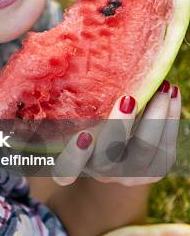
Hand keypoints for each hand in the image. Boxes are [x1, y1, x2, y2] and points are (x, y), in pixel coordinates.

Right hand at [52, 81, 180, 185]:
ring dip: (155, 116)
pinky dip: (170, 117)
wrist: (118, 150)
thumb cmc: (88, 121)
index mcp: (73, 164)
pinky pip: (165, 146)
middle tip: (127, 99)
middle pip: (108, 157)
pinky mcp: (155, 169)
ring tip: (162, 86)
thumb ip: (73, 103)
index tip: (83, 135)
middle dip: (119, 127)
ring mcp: (130, 175)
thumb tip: (63, 59)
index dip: (75, 158)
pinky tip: (172, 92)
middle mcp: (100, 173)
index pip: (66, 171)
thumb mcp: (74, 116)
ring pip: (143, 151)